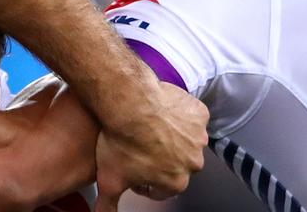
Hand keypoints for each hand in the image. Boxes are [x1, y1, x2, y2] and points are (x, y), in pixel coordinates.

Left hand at [93, 83, 207, 210]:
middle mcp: (192, 163)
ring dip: (171, 135)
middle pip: (175, 163)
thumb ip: (107, 204)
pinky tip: (161, 110)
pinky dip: (179, 114)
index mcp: (176, 182)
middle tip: (138, 143)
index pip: (160, 187)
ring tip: (146, 125)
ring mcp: (198, 138)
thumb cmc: (122, 141)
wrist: (130, 104)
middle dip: (159, 157)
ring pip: (185, 140)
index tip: (132, 166)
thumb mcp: (109, 180)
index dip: (142, 178)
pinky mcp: (199, 115)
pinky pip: (191, 116)